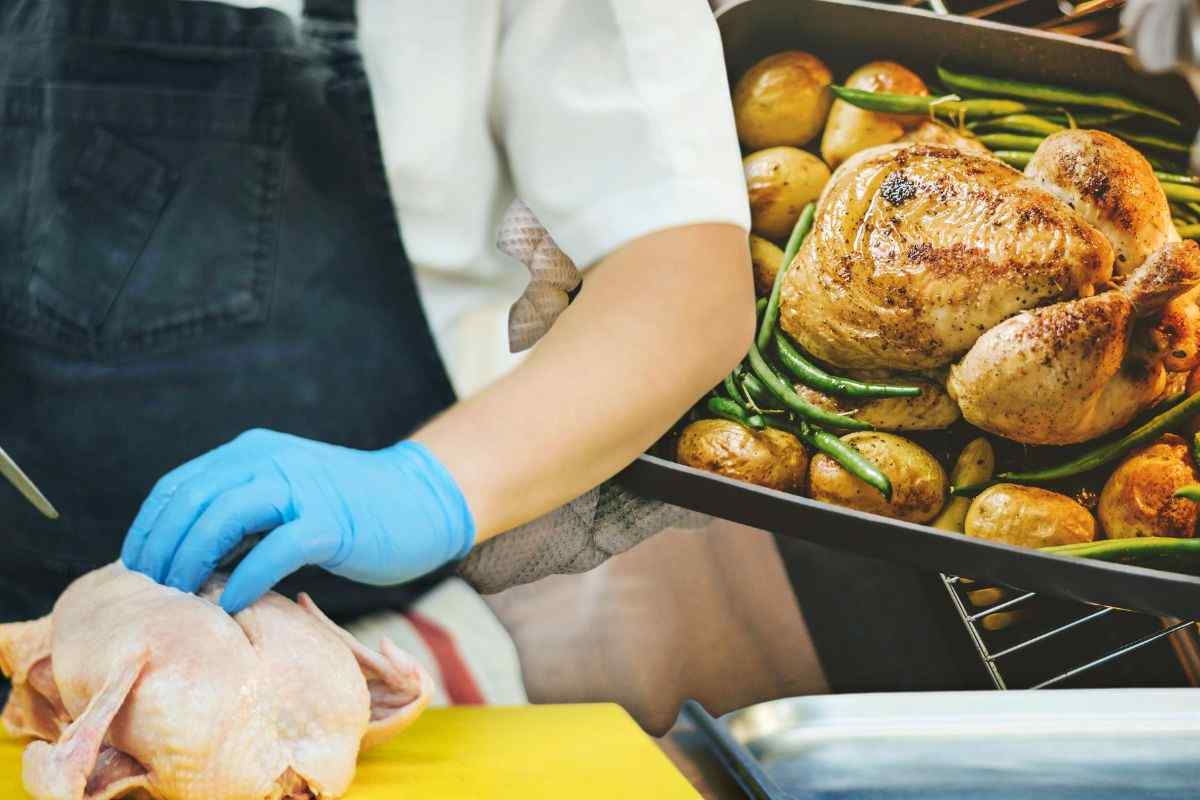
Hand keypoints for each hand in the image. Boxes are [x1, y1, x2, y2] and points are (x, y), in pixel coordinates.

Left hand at [120, 429, 474, 613]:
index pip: (178, 484)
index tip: (137, 565)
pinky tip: (233, 602)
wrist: (420, 500)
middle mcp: (272, 461)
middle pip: (193, 501)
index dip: (149, 526)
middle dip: (163, 548)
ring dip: (193, 560)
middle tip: (156, 589)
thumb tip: (185, 555)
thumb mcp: (285, 494)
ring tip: (184, 595)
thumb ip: (241, 511)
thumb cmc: (348, 509)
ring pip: (224, 517)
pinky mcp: (332, 523)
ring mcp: (303, 489)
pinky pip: (274, 550)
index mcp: (254, 451)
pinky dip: (245, 578)